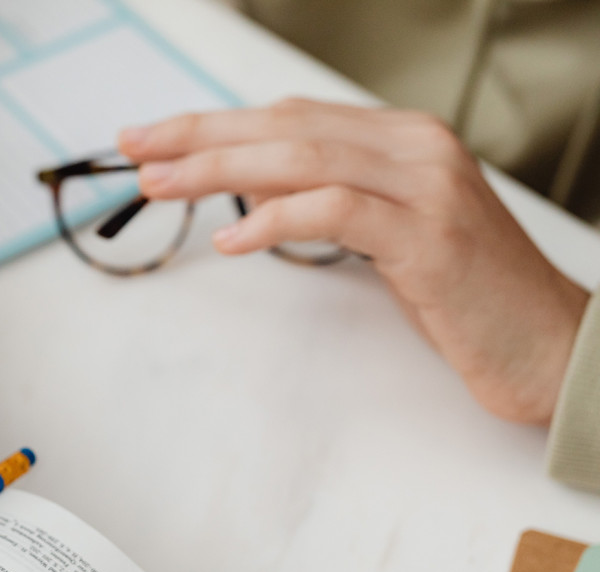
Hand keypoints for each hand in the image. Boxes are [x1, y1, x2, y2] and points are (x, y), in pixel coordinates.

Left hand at [118, 98, 588, 424]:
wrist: (547, 345)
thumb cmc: (461, 294)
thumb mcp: (387, 231)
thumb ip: (329, 197)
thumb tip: (248, 187)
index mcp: (400, 138)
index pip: (289, 116)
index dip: (215, 124)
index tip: (155, 139)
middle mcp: (415, 146)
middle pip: (285, 127)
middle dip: (199, 137)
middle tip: (135, 150)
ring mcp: (427, 186)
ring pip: (303, 157)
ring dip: (220, 170)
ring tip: (160, 186)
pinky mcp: (431, 236)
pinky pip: (338, 211)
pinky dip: (277, 218)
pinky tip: (231, 240)